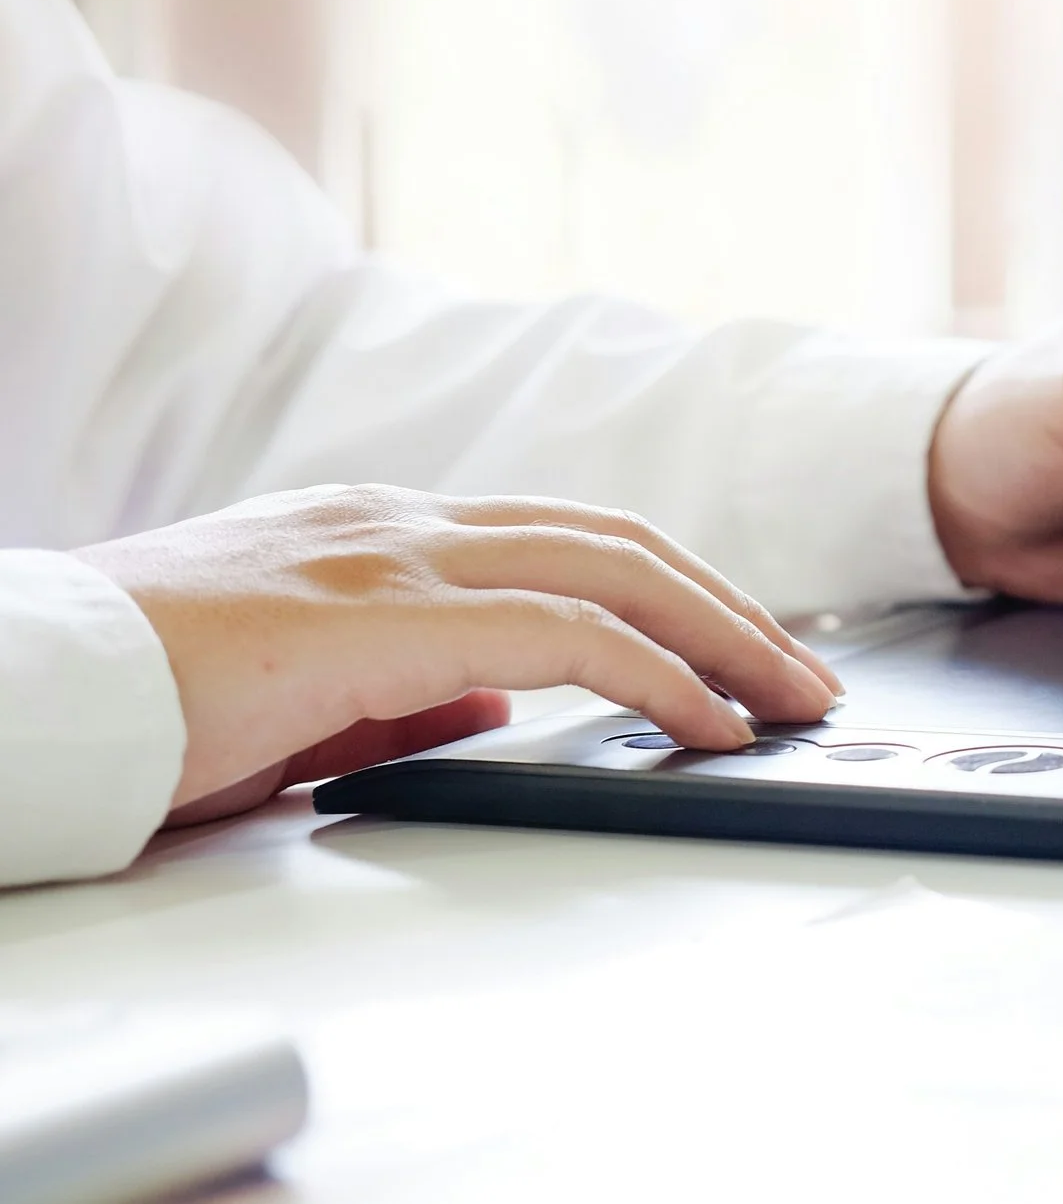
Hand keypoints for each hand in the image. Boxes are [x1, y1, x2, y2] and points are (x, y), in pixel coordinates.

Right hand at [74, 485, 839, 821]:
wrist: (26, 692)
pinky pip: (566, 636)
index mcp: (384, 533)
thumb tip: (498, 706)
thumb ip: (408, 691)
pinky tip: (709, 720)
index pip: (569, 539)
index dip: (673, 587)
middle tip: (803, 675)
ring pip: (612, 571)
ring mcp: (394, 557)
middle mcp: (402, 524)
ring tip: (791, 699)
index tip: (740, 646)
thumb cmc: (140, 702)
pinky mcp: (383, 618)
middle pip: (617, 542)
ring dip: (724, 634)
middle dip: (729, 606)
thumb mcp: (304, 697)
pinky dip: (659, 674)